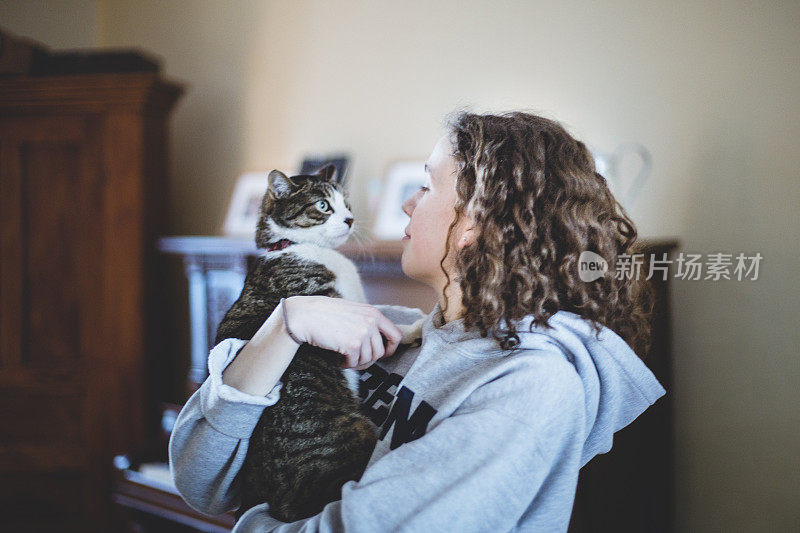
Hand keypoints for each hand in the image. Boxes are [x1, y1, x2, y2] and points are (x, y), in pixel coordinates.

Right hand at [282, 296, 402, 369]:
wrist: (305, 316)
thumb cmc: (326, 314)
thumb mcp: (353, 311)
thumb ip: (367, 322)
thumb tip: (378, 342)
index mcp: (373, 313)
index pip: (396, 335)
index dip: (390, 349)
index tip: (382, 354)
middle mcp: (371, 322)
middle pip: (380, 352)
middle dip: (368, 359)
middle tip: (354, 358)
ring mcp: (362, 333)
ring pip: (368, 360)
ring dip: (355, 362)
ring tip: (344, 357)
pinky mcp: (351, 345)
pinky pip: (354, 363)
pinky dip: (345, 364)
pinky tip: (338, 359)